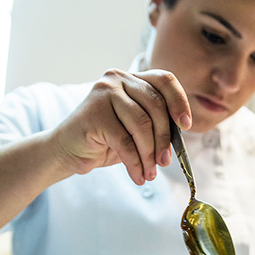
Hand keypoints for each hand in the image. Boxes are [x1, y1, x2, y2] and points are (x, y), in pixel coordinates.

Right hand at [52, 69, 191, 183]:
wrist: (68, 151)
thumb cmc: (104, 140)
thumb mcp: (135, 128)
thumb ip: (155, 123)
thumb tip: (181, 134)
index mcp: (131, 78)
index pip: (164, 80)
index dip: (179, 101)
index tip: (186, 125)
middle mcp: (117, 79)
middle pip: (155, 105)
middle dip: (164, 139)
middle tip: (164, 162)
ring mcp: (104, 93)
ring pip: (142, 125)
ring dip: (149, 155)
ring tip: (149, 173)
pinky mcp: (95, 113)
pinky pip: (125, 142)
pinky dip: (135, 163)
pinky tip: (138, 175)